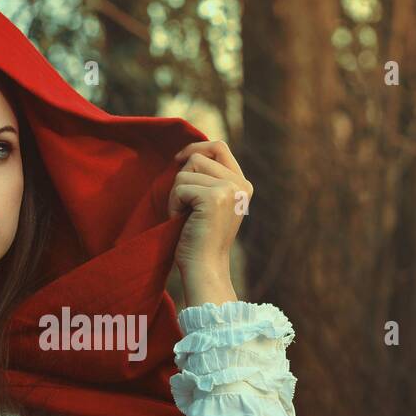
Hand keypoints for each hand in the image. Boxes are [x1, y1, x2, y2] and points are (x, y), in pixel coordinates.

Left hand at [168, 139, 252, 305]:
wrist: (204, 268)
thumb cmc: (199, 238)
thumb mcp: (210, 203)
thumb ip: (208, 178)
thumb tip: (188, 152)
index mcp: (243, 184)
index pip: (219, 147)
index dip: (196, 148)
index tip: (178, 161)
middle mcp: (240, 184)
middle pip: (198, 157)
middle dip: (182, 179)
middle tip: (184, 206)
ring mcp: (229, 190)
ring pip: (186, 170)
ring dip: (176, 193)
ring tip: (184, 216)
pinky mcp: (214, 198)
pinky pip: (180, 186)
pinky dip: (173, 203)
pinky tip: (180, 221)